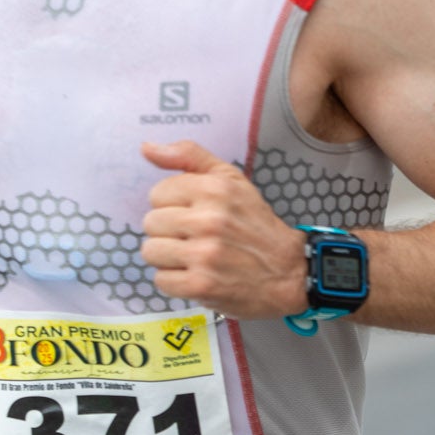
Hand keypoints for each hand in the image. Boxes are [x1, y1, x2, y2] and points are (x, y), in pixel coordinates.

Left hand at [140, 141, 303, 319]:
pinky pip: (160, 280)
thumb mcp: (230, 178)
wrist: (287, 271)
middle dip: (169, 231)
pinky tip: (196, 275)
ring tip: (193, 256)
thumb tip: (146, 148)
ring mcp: (204, 255)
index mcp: (214, 189)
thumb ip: (189, 156)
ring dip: (168, 257)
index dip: (172, 204)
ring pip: (151, 251)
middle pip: (151, 223)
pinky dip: (175, 281)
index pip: (158, 193)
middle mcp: (209, 220)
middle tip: (194, 237)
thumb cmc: (255, 223)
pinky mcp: (201, 286)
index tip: (191, 213)